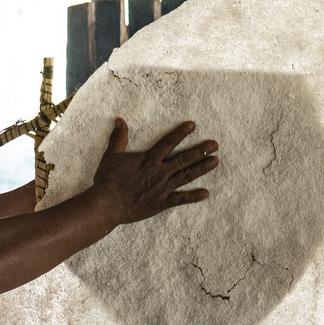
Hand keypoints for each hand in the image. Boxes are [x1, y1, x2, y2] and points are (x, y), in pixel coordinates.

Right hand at [90, 118, 219, 224]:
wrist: (107, 204)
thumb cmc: (108, 180)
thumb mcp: (112, 155)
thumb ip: (119, 138)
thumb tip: (120, 120)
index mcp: (148, 159)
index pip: (168, 142)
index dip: (181, 133)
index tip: (193, 125)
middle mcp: (159, 172)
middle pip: (184, 159)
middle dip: (201, 150)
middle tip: (215, 144)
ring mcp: (162, 188)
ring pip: (186, 176)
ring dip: (202, 168)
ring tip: (216, 161)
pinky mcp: (161, 203)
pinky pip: (181, 200)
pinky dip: (194, 196)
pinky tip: (206, 193)